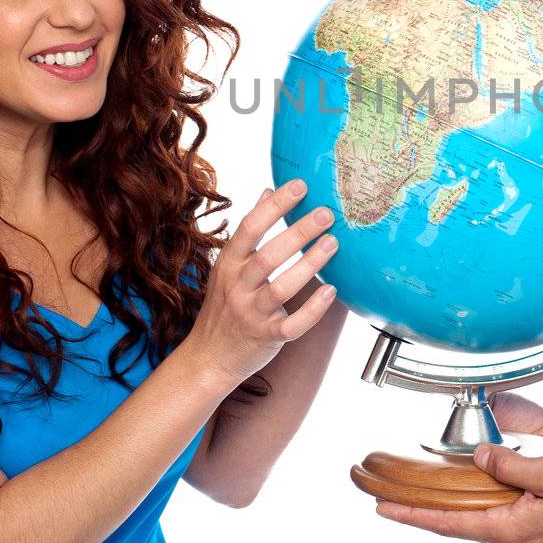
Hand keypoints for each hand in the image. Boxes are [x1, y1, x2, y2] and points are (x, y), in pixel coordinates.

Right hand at [184, 179, 337, 390]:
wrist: (209, 356)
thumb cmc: (224, 306)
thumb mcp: (228, 266)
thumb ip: (249, 231)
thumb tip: (267, 191)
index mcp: (229, 264)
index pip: (250, 228)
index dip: (275, 206)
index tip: (299, 185)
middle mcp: (238, 287)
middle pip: (268, 256)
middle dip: (298, 232)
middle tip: (326, 214)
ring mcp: (251, 314)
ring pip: (282, 289)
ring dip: (309, 264)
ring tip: (333, 243)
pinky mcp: (267, 337)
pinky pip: (293, 324)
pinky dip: (313, 309)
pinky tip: (331, 291)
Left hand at [375, 445, 542, 542]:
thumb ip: (509, 466)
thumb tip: (478, 459)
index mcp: (511, 530)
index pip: (450, 523)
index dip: (414, 515)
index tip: (384, 509)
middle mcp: (513, 540)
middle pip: (456, 524)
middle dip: (421, 511)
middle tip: (387, 500)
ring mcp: (524, 537)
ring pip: (475, 520)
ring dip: (446, 508)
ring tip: (417, 496)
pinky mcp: (534, 529)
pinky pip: (494, 516)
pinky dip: (473, 505)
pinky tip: (466, 493)